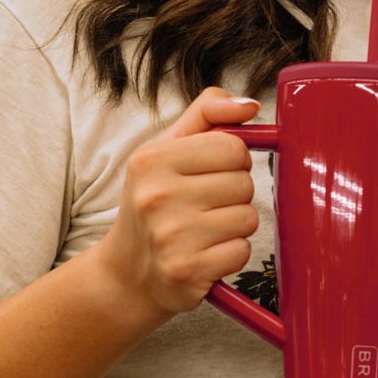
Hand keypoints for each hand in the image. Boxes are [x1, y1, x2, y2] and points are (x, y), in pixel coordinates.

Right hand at [91, 88, 262, 320]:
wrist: (127, 272)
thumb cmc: (154, 202)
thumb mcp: (167, 148)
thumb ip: (207, 113)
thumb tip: (250, 106)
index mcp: (152, 160)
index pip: (233, 147)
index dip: (233, 160)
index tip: (214, 172)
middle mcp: (156, 197)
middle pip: (244, 183)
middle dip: (234, 194)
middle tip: (204, 206)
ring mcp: (170, 237)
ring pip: (248, 218)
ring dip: (234, 225)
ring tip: (204, 229)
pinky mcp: (186, 271)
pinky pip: (242, 251)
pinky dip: (230, 254)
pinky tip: (205, 253)